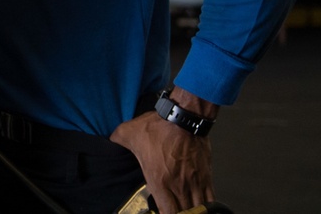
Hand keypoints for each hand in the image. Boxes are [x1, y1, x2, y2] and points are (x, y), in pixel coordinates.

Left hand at [111, 90, 215, 213]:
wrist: (182, 117)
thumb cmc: (157, 126)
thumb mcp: (128, 132)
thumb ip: (117, 141)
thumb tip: (109, 141)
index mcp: (158, 181)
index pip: (167, 213)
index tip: (162, 213)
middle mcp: (178, 186)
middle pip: (184, 213)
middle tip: (175, 210)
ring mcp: (194, 182)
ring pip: (199, 208)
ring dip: (193, 211)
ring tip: (187, 209)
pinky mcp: (206, 175)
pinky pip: (211, 199)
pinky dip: (207, 205)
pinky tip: (203, 206)